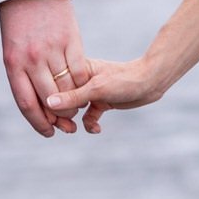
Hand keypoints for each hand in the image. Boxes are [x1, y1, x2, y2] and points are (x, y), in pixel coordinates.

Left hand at [0, 0, 88, 136]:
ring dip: (75, 103)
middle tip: (67, 124)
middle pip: (50, 99)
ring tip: (77, 108)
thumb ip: (23, 75)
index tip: (50, 132)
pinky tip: (84, 89)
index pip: (27, 104)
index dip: (39, 123)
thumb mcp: (13, 50)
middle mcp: (32, 59)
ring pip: (68, 87)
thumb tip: (40, 104)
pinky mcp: (71, 40)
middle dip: (60, 117)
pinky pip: (80, 70)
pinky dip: (83, 84)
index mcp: (13, 64)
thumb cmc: (19, 23)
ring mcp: (52, 49)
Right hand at [46, 56, 171, 132]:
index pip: (53, 85)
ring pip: (73, 110)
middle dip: (60, 115)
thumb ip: (73, 97)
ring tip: (73, 130)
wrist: (150, 82)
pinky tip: (97, 129)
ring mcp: (90, 91)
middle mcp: (80, 79)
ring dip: (71, 121)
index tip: (49, 116)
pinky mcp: (100, 101)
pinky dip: (90, 124)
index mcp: (75, 69)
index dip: (48, 102)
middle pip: (60, 99)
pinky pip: (88, 116)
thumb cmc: (124, 79)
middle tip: (64, 127)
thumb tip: (49, 103)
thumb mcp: (97, 89)